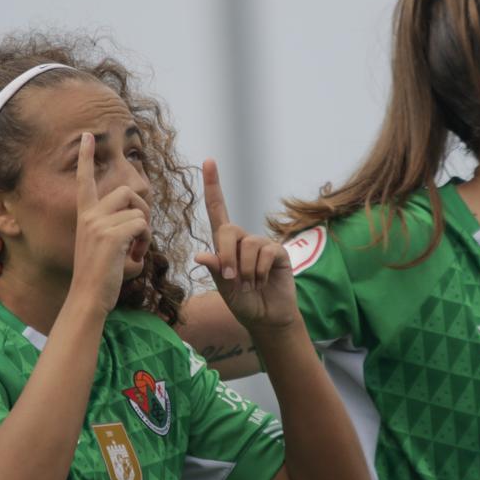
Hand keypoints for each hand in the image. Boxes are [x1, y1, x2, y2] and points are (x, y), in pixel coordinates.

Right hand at [69, 133, 151, 313]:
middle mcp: (89, 216)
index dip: (87, 157)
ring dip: (145, 231)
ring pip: (139, 212)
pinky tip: (135, 258)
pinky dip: (145, 242)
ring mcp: (99, 224)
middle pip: (126, 191)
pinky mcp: (111, 235)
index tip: (87, 135)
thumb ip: (120, 227)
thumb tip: (141, 220)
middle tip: (140, 234)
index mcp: (85, 216)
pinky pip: (142, 226)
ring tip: (135, 251)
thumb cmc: (101, 277)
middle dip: (142, 209)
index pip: (85, 181)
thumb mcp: (106, 247)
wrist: (88, 298)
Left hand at [193, 159, 296, 330]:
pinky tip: (264, 281)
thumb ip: (215, 270)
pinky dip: (261, 271)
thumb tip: (200, 255)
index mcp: (225, 244)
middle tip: (232, 278)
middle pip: (229, 230)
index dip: (213, 185)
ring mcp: (262, 245)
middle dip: (227, 255)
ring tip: (251, 284)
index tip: (209, 161)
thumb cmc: (243, 301)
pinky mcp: (279, 252)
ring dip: (246, 270)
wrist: (266, 318)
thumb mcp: (224, 288)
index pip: (218, 209)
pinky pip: (266, 253)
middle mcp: (244, 239)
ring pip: (249, 245)